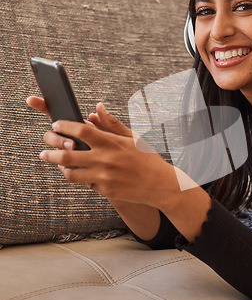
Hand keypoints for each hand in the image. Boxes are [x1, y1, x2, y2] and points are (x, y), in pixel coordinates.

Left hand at [29, 98, 179, 208]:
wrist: (159, 184)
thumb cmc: (147, 158)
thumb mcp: (132, 138)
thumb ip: (112, 124)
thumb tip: (96, 109)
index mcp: (112, 143)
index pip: (81, 130)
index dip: (65, 126)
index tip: (56, 124)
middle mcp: (105, 159)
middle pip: (67, 153)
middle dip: (50, 150)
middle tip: (44, 149)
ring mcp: (103, 176)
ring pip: (70, 171)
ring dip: (59, 166)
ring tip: (55, 161)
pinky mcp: (104, 190)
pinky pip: (83, 182)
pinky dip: (76, 176)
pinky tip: (74, 172)